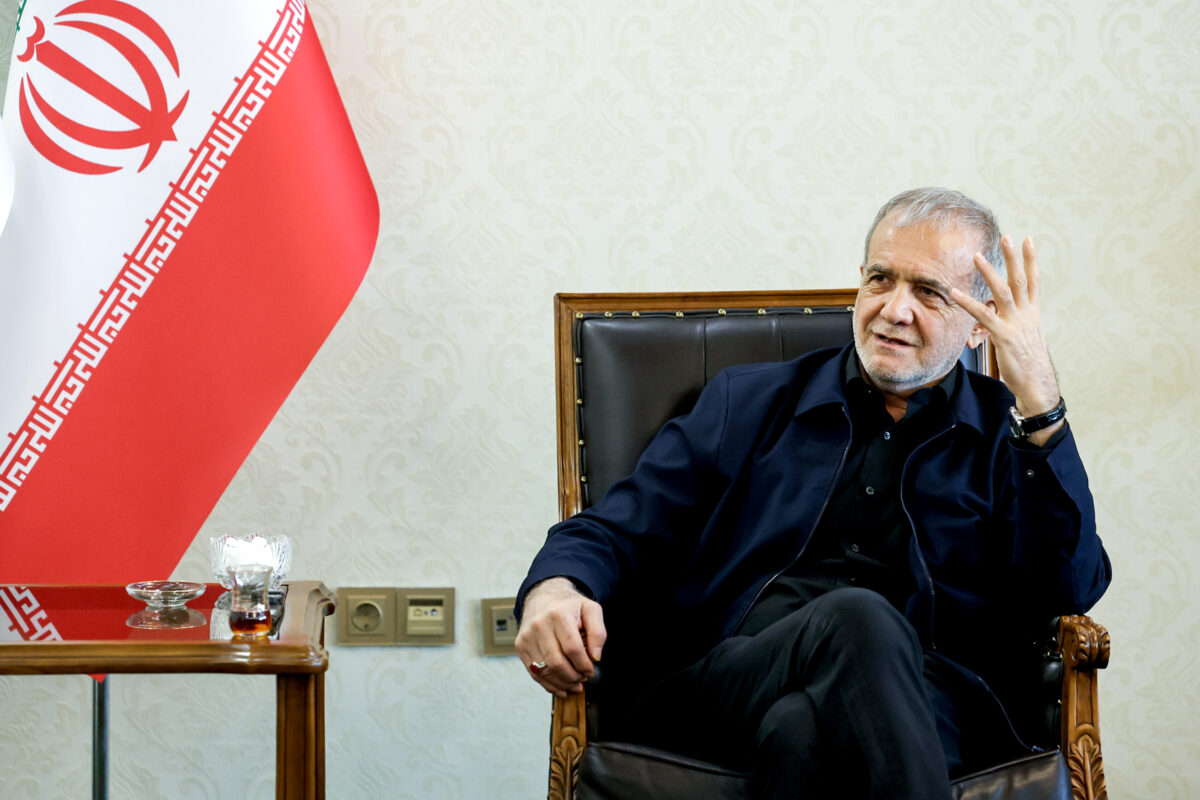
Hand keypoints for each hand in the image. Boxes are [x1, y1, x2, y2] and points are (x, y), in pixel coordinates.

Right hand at [515, 577, 605, 696]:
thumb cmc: (568, 606)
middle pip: (557, 663)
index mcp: (559, 615)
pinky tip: (561, 687)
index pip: (573, 649)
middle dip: (574, 677)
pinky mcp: (520, 646)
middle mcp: (539, 625)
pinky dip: (549, 684)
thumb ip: (598, 632)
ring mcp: (527, 637)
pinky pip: (534, 673)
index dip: (584, 665)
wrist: (542, 597)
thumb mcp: (590, 610)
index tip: (591, 670)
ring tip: (574, 683)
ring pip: (545, 672)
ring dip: (562, 683)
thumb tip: (595, 656)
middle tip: (583, 678)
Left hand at [950, 235, 1063, 445]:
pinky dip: (968, 302)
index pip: (1034, 281)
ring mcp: (1016, 324)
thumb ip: (1015, 322)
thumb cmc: (1027, 363)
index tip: (1028, 240)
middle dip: (1014, 257)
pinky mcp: (1004, 336)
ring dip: (990, 272)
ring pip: (1004, 292)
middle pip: (1021, 280)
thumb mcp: (1024, 337)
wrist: (1036, 384)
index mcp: (1033, 313)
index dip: (1031, 260)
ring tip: (977, 256)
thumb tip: (1004, 316)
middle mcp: (1027, 315)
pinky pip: (983, 315)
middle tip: (1007, 236)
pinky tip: (955, 293)